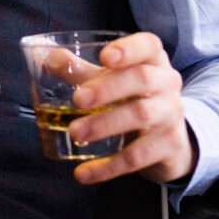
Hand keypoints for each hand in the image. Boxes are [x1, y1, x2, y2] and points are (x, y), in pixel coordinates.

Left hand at [67, 32, 195, 184]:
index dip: (129, 49)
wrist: (169, 139)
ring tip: (75, 133)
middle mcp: (167, 83)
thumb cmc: (133, 96)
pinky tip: (84, 173)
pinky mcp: (169, 146)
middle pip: (141, 79)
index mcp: (153, 59)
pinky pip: (138, 157)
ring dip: (104, 124)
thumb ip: (80, 69)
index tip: (104, 57)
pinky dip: (109, 167)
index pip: (148, 45)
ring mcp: (171, 114)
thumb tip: (48, 59)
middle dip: (107, 88)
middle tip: (77, 100)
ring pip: (141, 116)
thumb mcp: (111, 79)